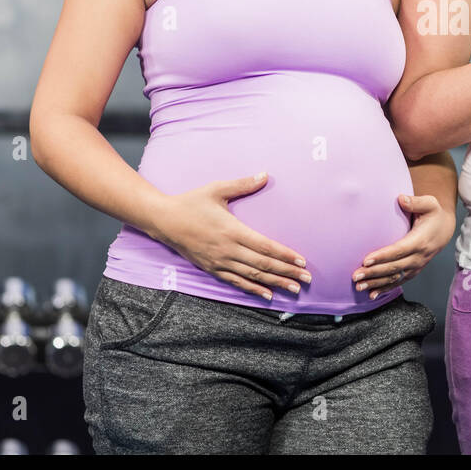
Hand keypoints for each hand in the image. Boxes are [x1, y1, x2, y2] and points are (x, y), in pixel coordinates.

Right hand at [152, 174, 311, 300]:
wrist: (164, 220)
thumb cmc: (191, 202)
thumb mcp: (217, 189)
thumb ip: (243, 184)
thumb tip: (265, 174)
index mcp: (232, 230)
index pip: (265, 246)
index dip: (285, 255)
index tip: (302, 262)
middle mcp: (228, 249)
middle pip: (263, 264)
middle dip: (287, 273)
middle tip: (307, 279)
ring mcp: (219, 261)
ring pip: (252, 276)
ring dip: (275, 283)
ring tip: (293, 289)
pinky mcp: (212, 269)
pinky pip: (236, 282)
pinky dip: (253, 289)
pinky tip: (268, 294)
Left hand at [353, 193, 455, 299]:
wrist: (445, 229)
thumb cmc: (434, 214)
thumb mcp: (430, 204)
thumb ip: (415, 202)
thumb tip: (401, 199)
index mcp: (420, 241)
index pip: (398, 250)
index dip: (382, 256)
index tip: (366, 260)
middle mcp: (418, 257)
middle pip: (393, 268)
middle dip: (373, 273)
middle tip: (355, 276)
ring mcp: (416, 266)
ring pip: (395, 278)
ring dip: (376, 283)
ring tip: (359, 287)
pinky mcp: (413, 271)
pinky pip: (399, 282)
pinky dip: (385, 289)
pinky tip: (371, 294)